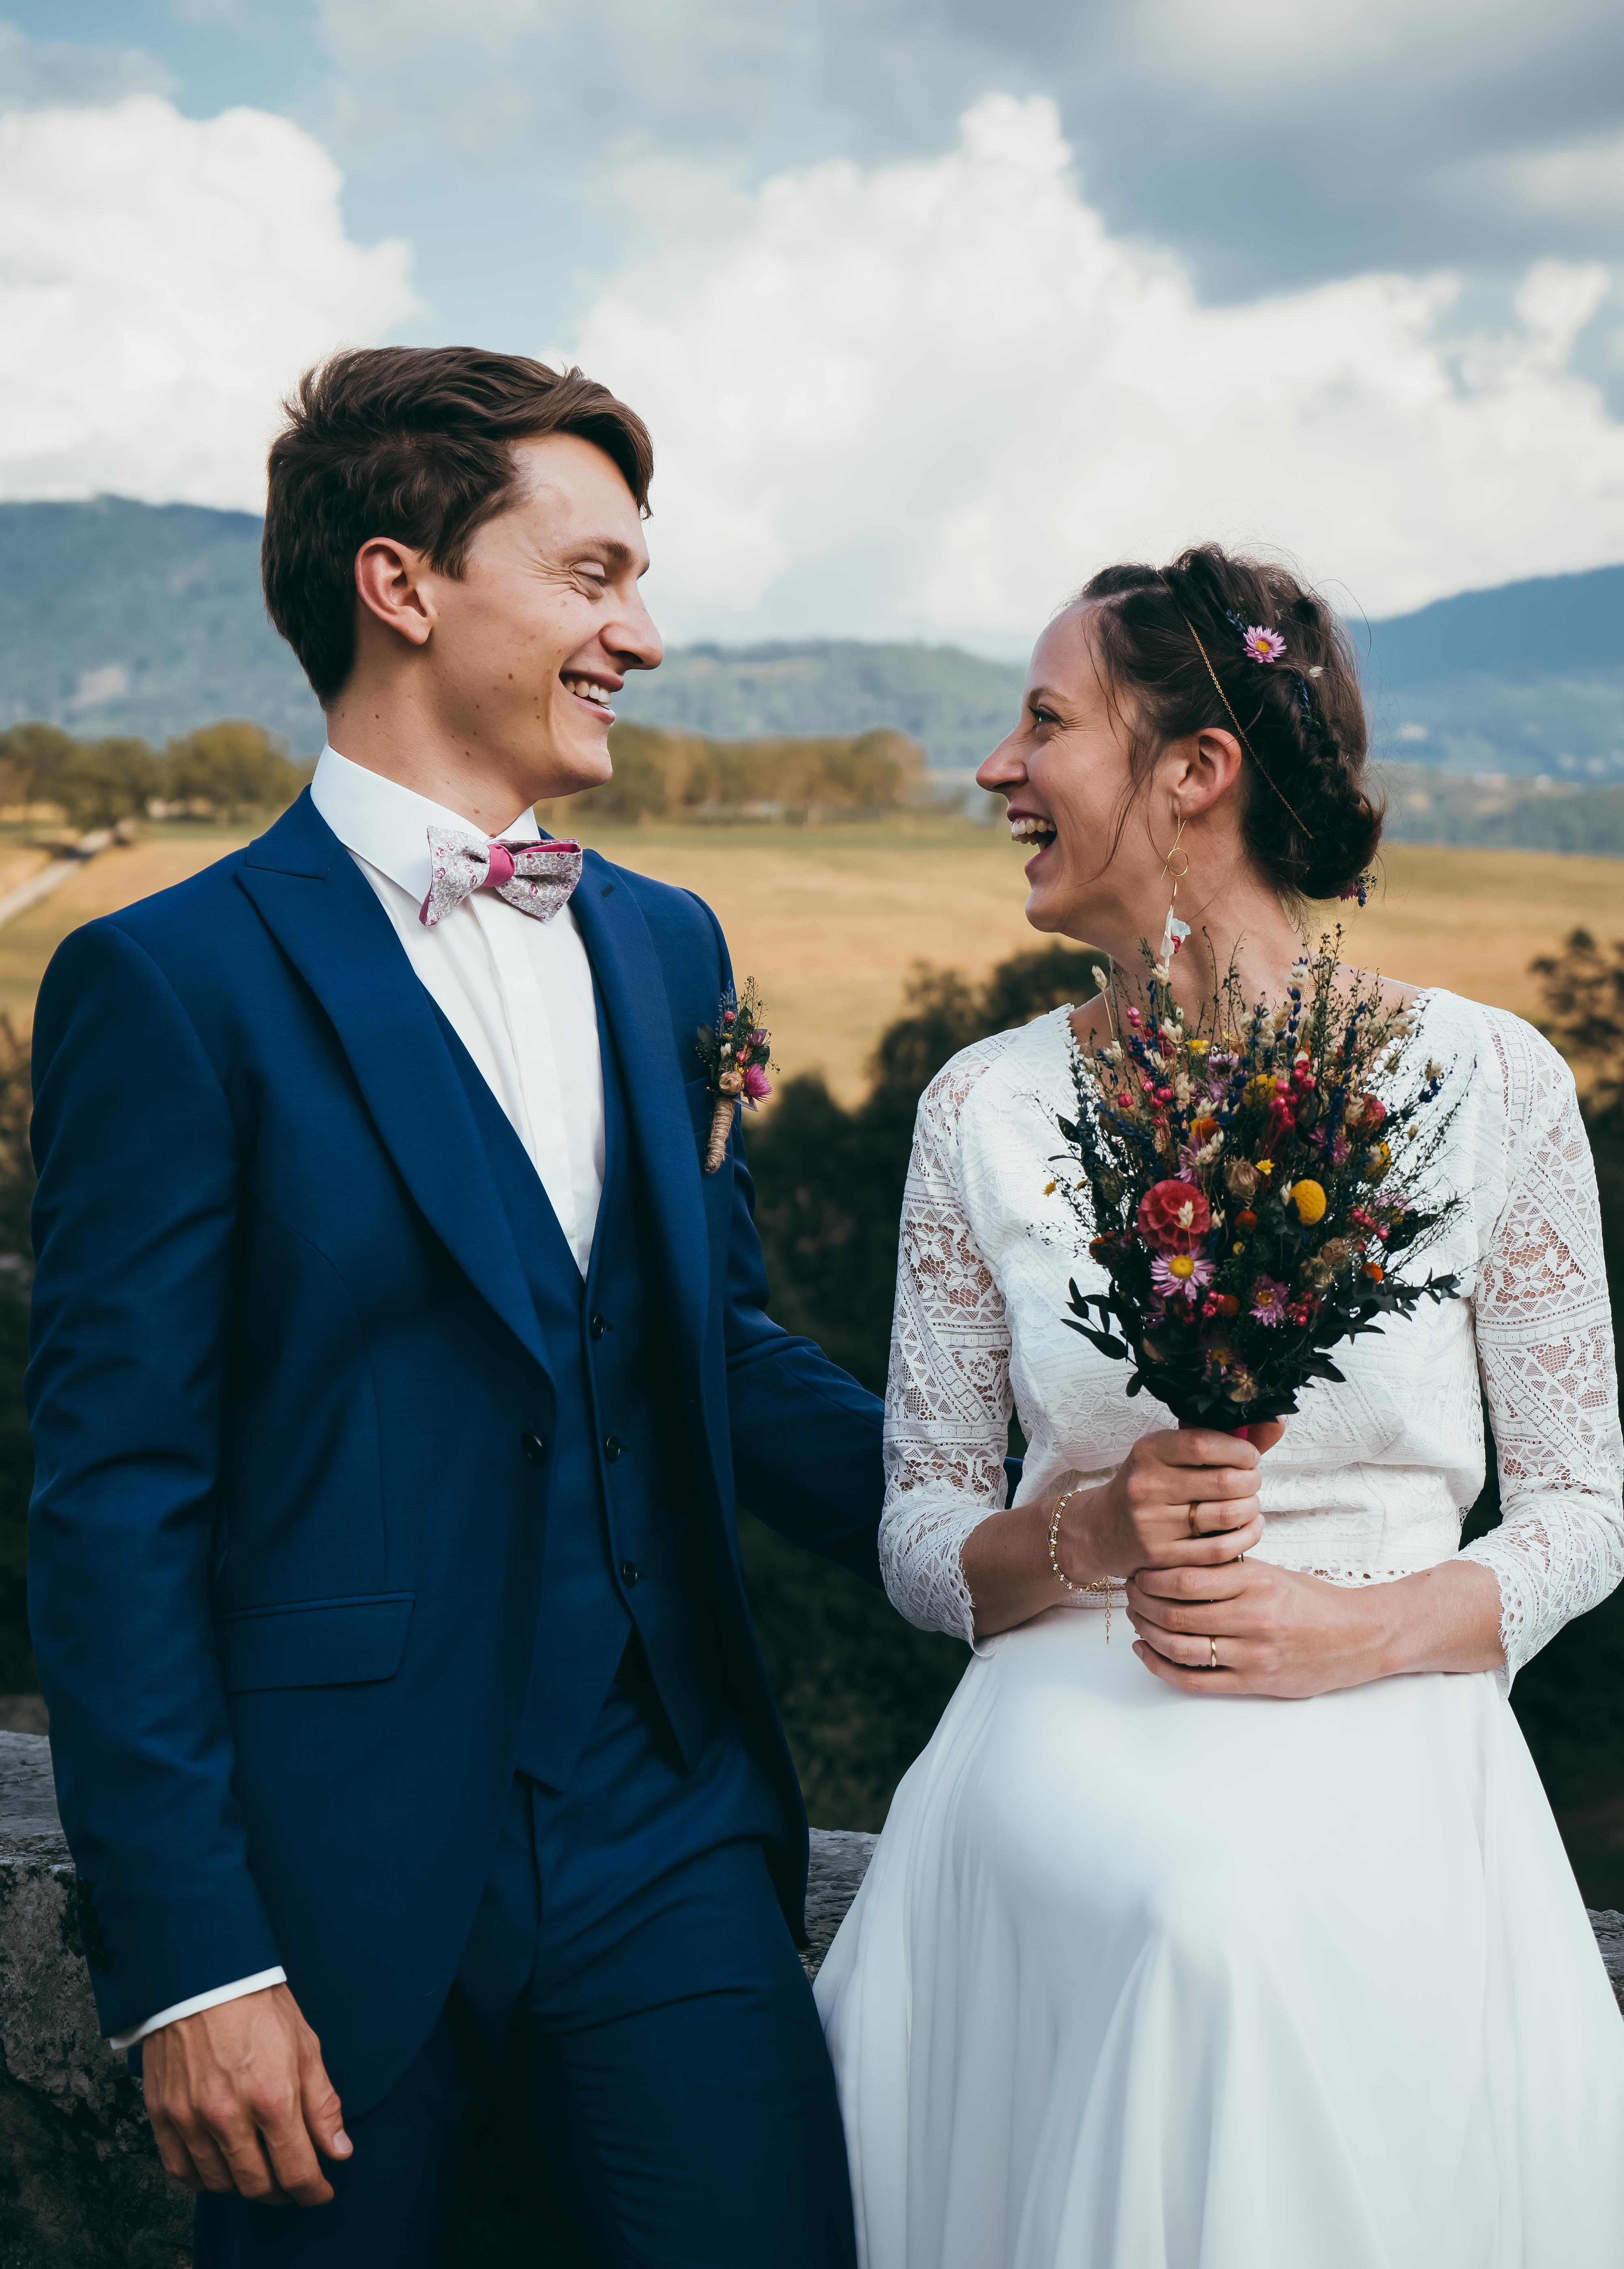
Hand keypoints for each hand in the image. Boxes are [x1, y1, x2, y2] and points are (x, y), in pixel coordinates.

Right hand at [143, 1983, 350, 2205]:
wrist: (203, 1975)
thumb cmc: (258, 2005)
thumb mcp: (306, 2046)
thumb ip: (322, 2104)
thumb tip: (338, 2150)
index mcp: (272, 2097)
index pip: (296, 2171)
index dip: (313, 2191)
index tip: (321, 2191)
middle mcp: (228, 2115)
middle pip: (258, 2185)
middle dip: (283, 2193)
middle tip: (293, 2183)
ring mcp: (191, 2118)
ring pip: (220, 2183)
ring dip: (245, 2186)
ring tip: (260, 2170)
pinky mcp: (162, 2115)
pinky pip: (181, 2171)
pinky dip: (203, 2178)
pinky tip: (220, 2166)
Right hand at [1056, 1422, 1281, 1583]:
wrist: (1101, 1529)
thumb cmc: (1150, 1484)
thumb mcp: (1170, 1453)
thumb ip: (1220, 1438)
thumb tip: (1276, 1421)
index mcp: (1148, 1451)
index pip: (1204, 1444)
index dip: (1240, 1450)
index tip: (1250, 1457)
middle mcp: (1147, 1485)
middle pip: (1224, 1482)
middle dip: (1252, 1482)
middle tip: (1251, 1483)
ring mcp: (1152, 1524)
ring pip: (1228, 1516)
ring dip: (1252, 1510)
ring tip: (1250, 1506)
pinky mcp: (1161, 1557)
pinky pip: (1220, 1550)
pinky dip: (1245, 1538)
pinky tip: (1247, 1529)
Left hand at [1126, 1555, 1383, 1697]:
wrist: (1359, 1637)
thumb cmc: (1313, 1601)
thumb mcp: (1273, 1573)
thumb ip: (1230, 1571)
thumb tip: (1176, 1562)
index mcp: (1256, 1583)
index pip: (1185, 1579)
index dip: (1151, 1576)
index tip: (1138, 1570)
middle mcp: (1253, 1619)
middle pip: (1175, 1613)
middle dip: (1141, 1603)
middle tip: (1128, 1593)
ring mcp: (1253, 1655)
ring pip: (1180, 1648)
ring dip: (1147, 1632)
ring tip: (1135, 1619)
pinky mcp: (1255, 1683)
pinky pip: (1195, 1681)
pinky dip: (1161, 1667)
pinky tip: (1145, 1651)